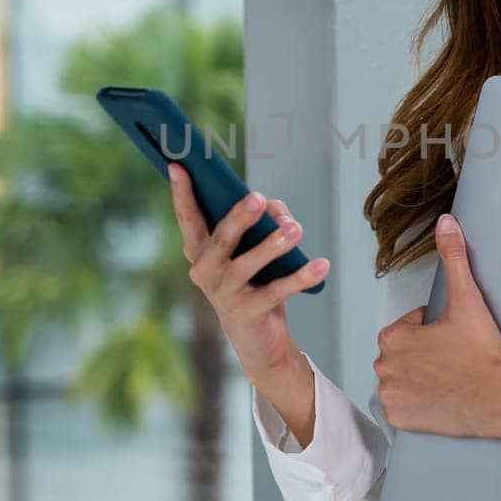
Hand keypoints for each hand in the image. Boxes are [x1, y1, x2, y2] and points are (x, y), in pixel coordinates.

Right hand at [167, 161, 330, 382]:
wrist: (255, 335)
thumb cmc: (252, 278)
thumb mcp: (252, 246)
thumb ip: (265, 220)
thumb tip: (280, 214)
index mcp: (199, 250)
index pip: (188, 218)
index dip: (182, 193)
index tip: (179, 165)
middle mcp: (204, 270)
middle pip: (221, 238)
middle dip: (239, 216)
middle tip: (258, 197)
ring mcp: (223, 293)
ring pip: (248, 264)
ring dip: (274, 245)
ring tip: (296, 230)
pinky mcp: (247, 312)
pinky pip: (277, 291)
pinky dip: (301, 277)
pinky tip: (322, 264)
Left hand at [373, 213, 500, 440]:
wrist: (499, 398)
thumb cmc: (482, 351)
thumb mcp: (467, 298)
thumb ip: (454, 257)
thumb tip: (446, 222)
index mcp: (393, 336)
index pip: (408, 326)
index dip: (431, 328)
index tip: (452, 336)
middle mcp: (384, 367)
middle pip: (401, 353)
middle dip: (422, 352)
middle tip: (452, 357)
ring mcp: (391, 397)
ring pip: (400, 379)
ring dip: (417, 376)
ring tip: (447, 377)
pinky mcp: (400, 420)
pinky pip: (401, 407)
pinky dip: (416, 403)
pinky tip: (439, 397)